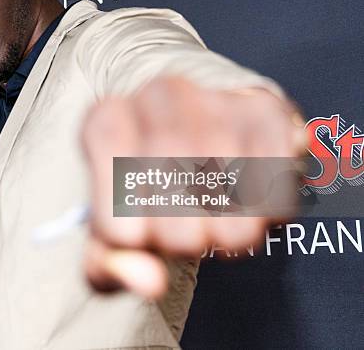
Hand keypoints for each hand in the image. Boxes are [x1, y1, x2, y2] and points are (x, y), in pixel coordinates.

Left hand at [80, 76, 306, 298]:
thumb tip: (150, 282)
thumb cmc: (145, 186)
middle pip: (174, 216)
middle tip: (179, 227)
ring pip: (227, 211)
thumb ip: (110, 266)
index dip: (129, 239)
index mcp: (105, 121)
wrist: (192, 131)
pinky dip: (261, 217)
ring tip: (210, 212)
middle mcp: (158, 96)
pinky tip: (242, 195)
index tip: (135, 235)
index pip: (115, 215)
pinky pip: (273, 199)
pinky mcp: (265, 110)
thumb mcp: (112, 228)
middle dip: (179, 241)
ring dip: (223, 234)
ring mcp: (214, 98)